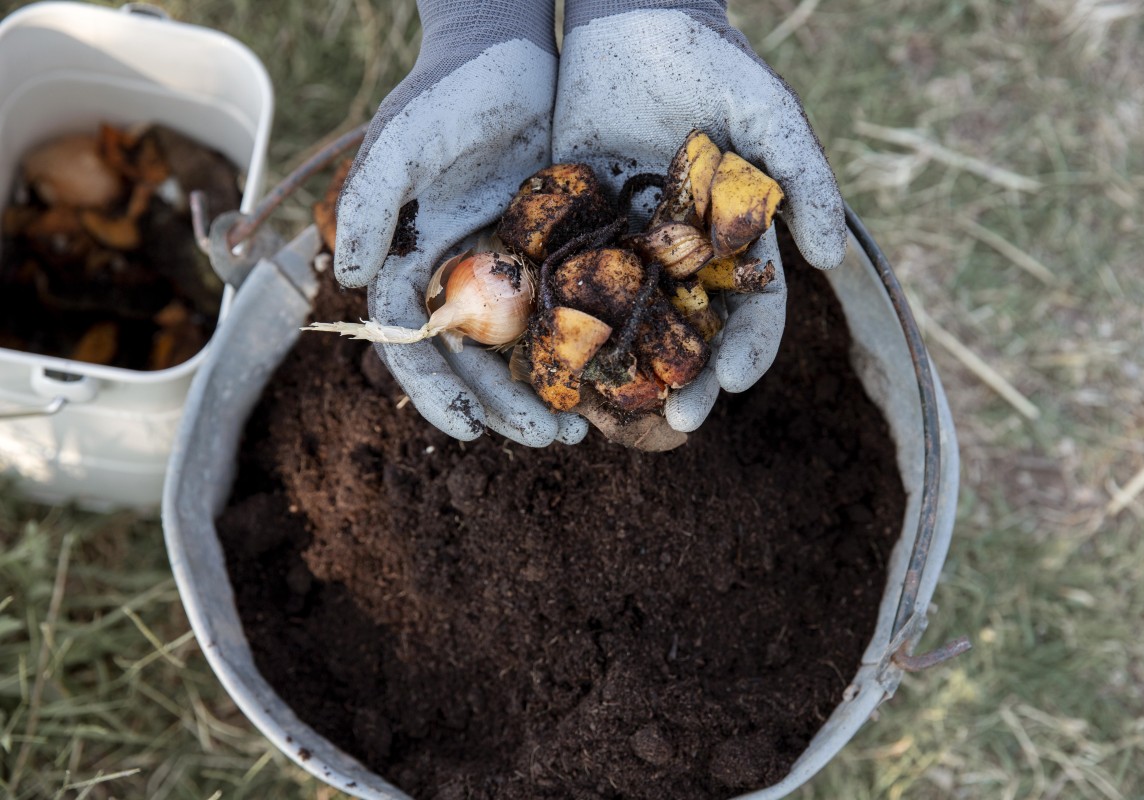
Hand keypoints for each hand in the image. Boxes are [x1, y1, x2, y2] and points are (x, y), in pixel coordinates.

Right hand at [334, 0, 585, 445]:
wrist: (510, 51)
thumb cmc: (448, 93)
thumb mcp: (405, 140)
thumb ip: (373, 202)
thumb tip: (353, 278)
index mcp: (412, 264)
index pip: (413, 344)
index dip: (436, 391)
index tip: (467, 431)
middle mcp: (457, 277)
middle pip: (474, 361)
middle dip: (504, 406)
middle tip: (553, 439)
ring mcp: (506, 270)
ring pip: (522, 349)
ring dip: (547, 390)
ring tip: (584, 428)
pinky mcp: (553, 253)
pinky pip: (567, 313)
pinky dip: (584, 347)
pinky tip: (614, 375)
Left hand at [554, 0, 845, 431]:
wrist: (632, 18)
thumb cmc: (713, 63)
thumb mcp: (769, 113)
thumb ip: (804, 180)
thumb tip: (829, 259)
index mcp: (734, 244)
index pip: (752, 313)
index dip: (748, 350)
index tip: (734, 382)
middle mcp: (681, 258)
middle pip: (690, 337)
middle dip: (689, 381)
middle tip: (677, 419)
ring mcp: (627, 248)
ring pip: (628, 325)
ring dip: (625, 371)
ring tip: (614, 410)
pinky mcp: (574, 229)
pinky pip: (569, 285)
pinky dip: (565, 324)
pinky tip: (554, 358)